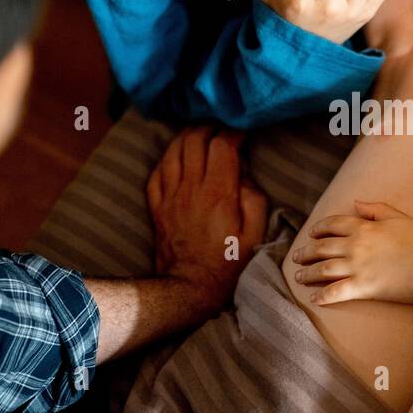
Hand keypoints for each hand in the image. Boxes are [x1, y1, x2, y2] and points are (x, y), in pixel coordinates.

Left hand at [146, 126, 267, 313]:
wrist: (190, 286)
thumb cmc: (228, 263)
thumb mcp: (255, 234)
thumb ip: (254, 198)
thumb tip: (244, 175)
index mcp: (218, 192)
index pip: (222, 145)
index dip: (234, 132)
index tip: (243, 132)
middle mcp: (191, 187)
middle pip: (195, 139)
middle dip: (210, 126)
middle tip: (222, 127)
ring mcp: (170, 195)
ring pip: (173, 150)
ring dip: (188, 136)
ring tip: (201, 134)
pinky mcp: (157, 205)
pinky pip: (157, 171)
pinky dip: (168, 157)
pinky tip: (178, 157)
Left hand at [292, 200, 412, 305]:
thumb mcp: (398, 217)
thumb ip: (375, 209)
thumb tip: (356, 202)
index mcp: (364, 226)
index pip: (332, 224)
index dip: (318, 229)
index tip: (311, 234)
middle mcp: (355, 245)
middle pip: (321, 247)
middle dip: (305, 252)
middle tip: (296, 257)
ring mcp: (357, 267)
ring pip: (322, 270)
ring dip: (307, 274)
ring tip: (298, 277)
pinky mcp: (363, 288)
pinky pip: (335, 293)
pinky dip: (322, 297)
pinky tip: (314, 300)